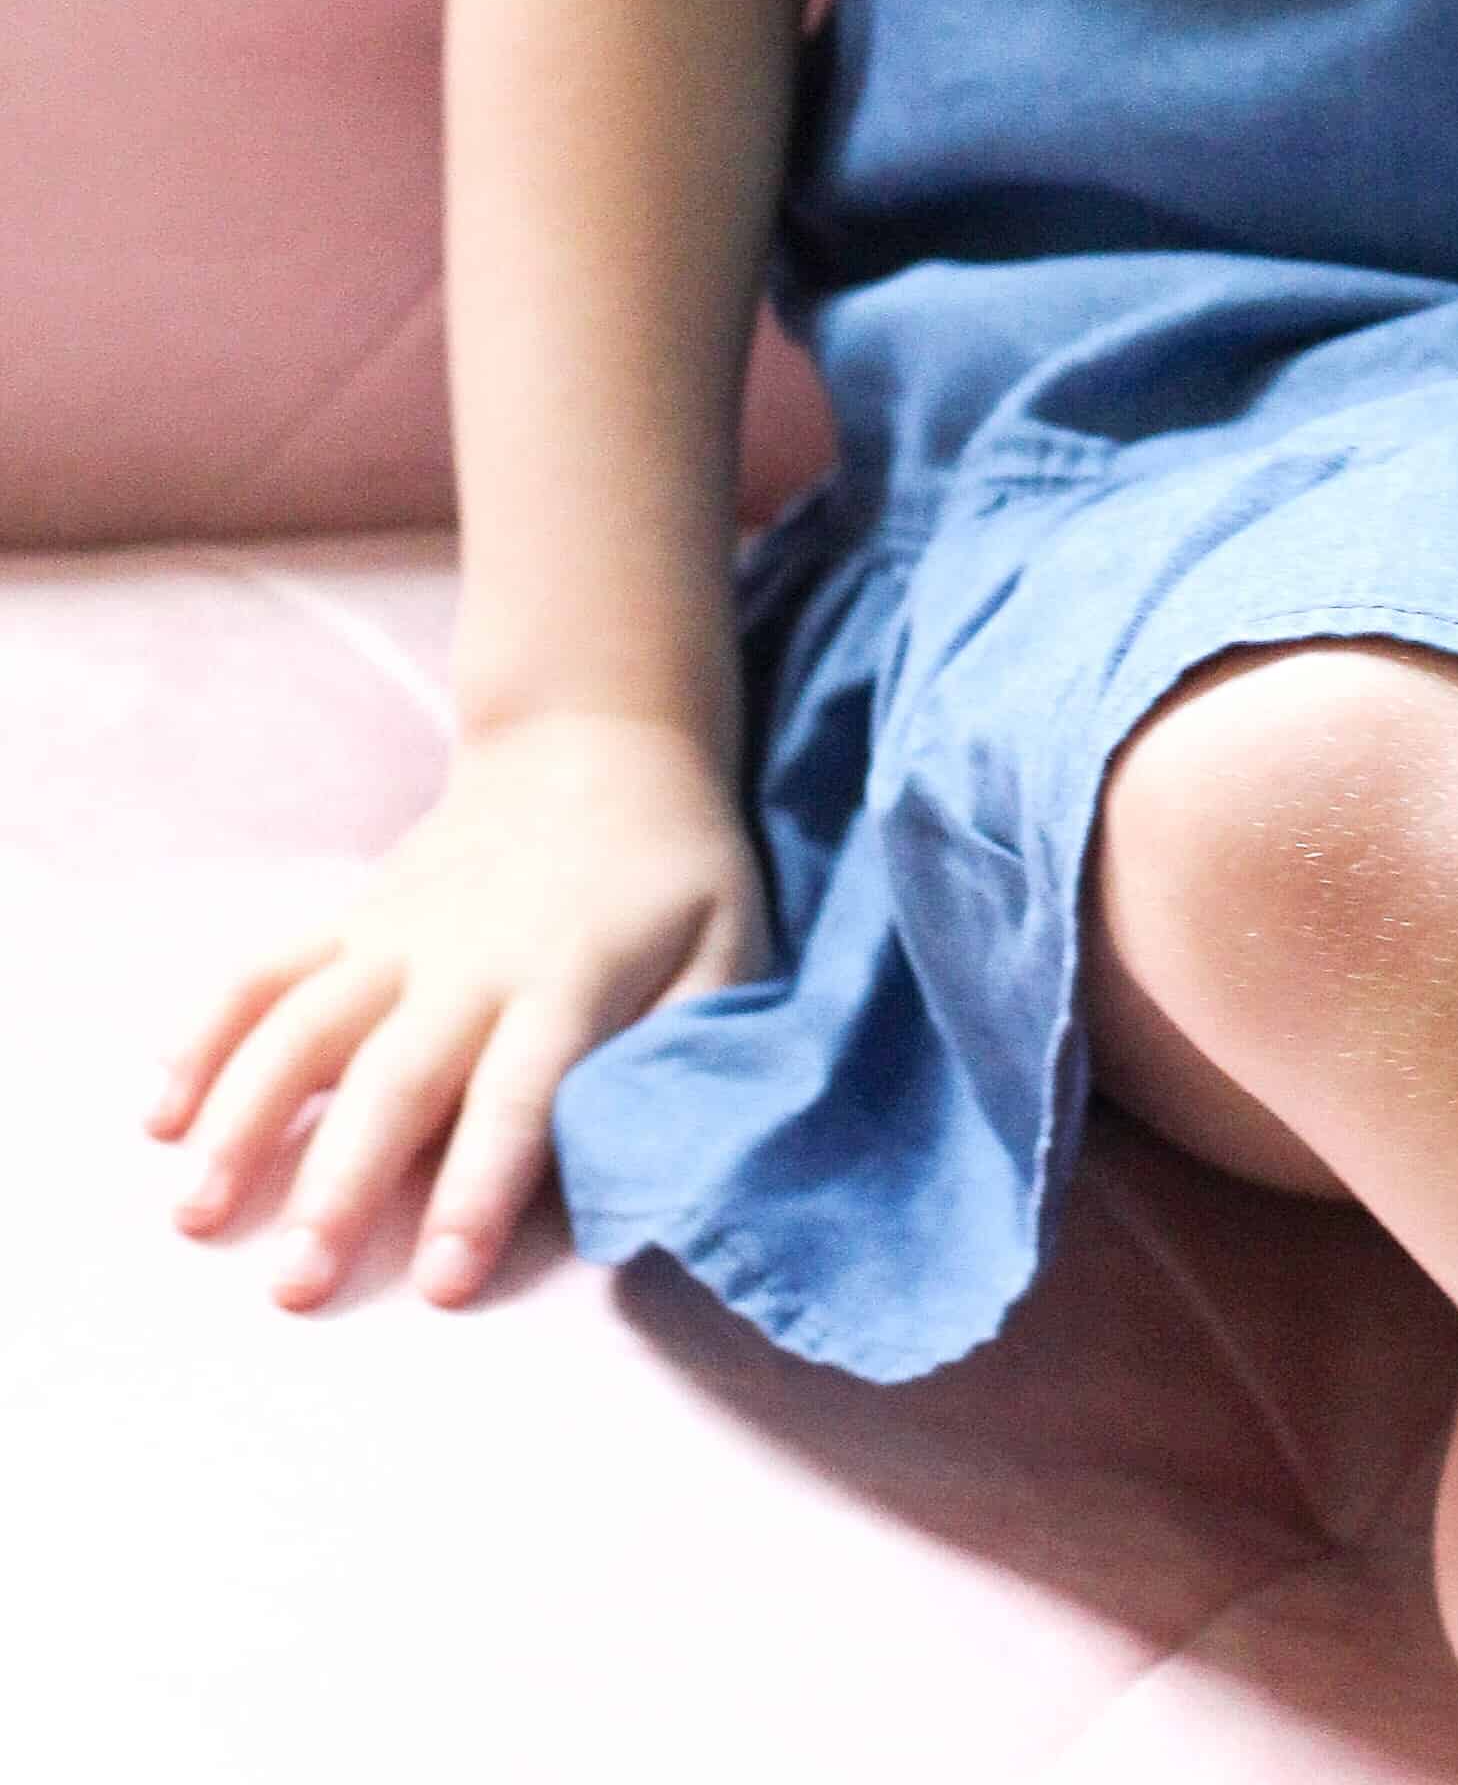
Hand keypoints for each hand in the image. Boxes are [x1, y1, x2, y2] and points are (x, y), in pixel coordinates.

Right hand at [142, 706, 769, 1309]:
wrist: (596, 741)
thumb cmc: (672, 874)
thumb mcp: (729, 944)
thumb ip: (694, 1044)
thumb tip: (656, 1152)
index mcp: (568, 980)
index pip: (520, 1098)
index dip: (482, 1189)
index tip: (443, 1282)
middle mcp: (468, 962)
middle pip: (394, 1080)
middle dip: (342, 1184)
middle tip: (294, 1286)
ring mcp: (395, 935)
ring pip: (304, 1027)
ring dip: (246, 1118)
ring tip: (196, 1217)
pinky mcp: (348, 917)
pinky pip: (262, 972)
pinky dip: (205, 1034)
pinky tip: (158, 1114)